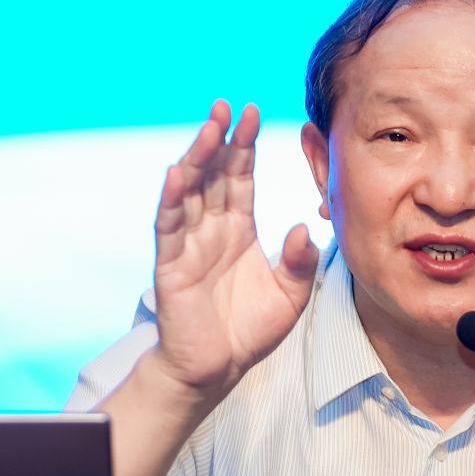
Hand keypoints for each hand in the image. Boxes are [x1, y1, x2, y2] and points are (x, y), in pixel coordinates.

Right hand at [150, 100, 318, 396]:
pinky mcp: (171, 265)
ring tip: (207, 129)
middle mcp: (211, 229)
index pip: (240, 176)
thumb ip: (300, 261)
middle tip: (227, 106)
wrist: (218, 370)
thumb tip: (304, 226)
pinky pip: (170, 227)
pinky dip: (172, 199)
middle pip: (213, 174)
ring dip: (196, 158)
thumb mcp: (291, 294)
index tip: (252, 112)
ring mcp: (188, 243)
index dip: (244, 145)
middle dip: (220, 139)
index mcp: (238, 228)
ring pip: (190, 191)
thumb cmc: (251, 330)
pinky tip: (178, 174)